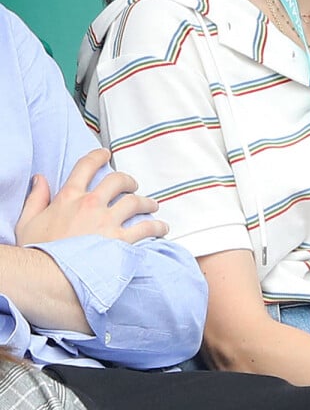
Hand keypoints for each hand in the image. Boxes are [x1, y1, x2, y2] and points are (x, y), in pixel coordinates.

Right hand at [16, 148, 166, 246]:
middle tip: (132, 184)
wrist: (46, 276)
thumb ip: (36, 198)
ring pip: (135, 201)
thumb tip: (40, 179)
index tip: (105, 154)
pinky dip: (157, 226)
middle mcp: (91, 204)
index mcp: (68, 198)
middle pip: (118, 181)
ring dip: (146, 202)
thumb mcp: (27, 222)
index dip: (97, 157)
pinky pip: (145, 228)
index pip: (86, 167)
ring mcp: (107, 221)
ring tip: (152, 205)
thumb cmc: (35, 252)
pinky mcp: (120, 240)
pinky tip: (162, 228)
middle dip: (128, 180)